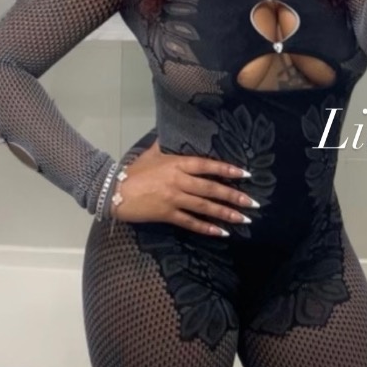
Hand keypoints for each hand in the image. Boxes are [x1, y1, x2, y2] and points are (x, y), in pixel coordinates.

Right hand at [112, 140, 256, 236]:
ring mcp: (174, 198)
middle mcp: (179, 180)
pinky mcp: (167, 214)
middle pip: (211, 188)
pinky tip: (221, 233)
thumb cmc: (134, 171)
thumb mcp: (152, 153)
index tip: (246, 174)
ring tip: (244, 219)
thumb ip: (168, 145)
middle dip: (234, 195)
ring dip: (226, 213)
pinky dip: (206, 228)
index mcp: (177, 163)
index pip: (208, 165)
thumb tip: (177, 133)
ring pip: (205, 206)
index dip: (227, 170)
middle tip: (253, 202)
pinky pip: (190, 222)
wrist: (113, 191)